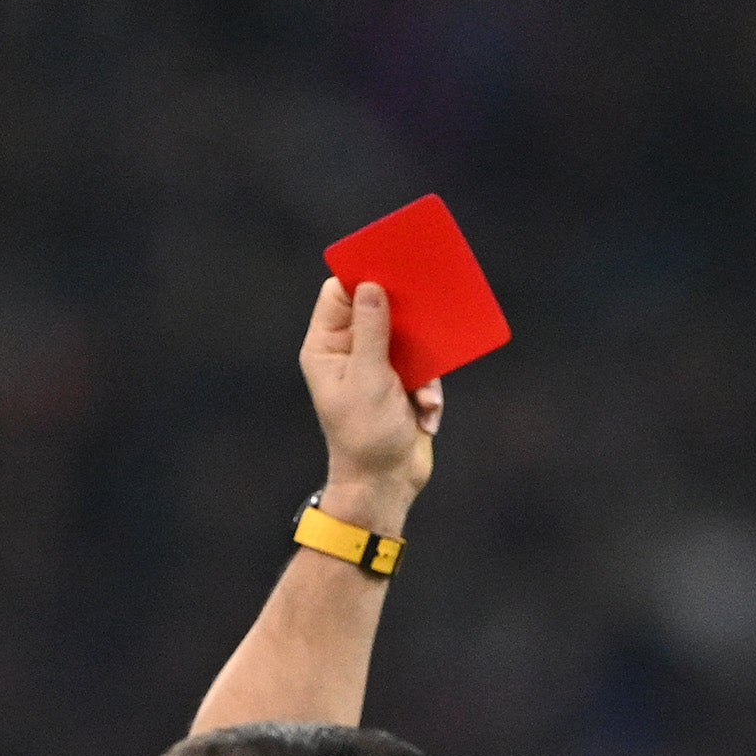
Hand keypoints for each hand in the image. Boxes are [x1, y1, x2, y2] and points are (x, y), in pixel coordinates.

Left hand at [300, 277, 441, 531]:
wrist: (385, 486)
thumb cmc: (365, 435)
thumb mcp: (368, 378)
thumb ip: (372, 330)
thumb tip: (371, 285)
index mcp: (327, 348)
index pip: (340, 296)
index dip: (362, 280)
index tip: (390, 269)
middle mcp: (349, 353)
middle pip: (378, 313)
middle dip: (404, 322)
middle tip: (425, 310)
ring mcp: (377, 370)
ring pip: (408, 343)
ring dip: (422, 370)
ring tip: (423, 395)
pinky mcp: (402, 388)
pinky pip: (424, 372)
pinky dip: (429, 392)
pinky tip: (426, 415)